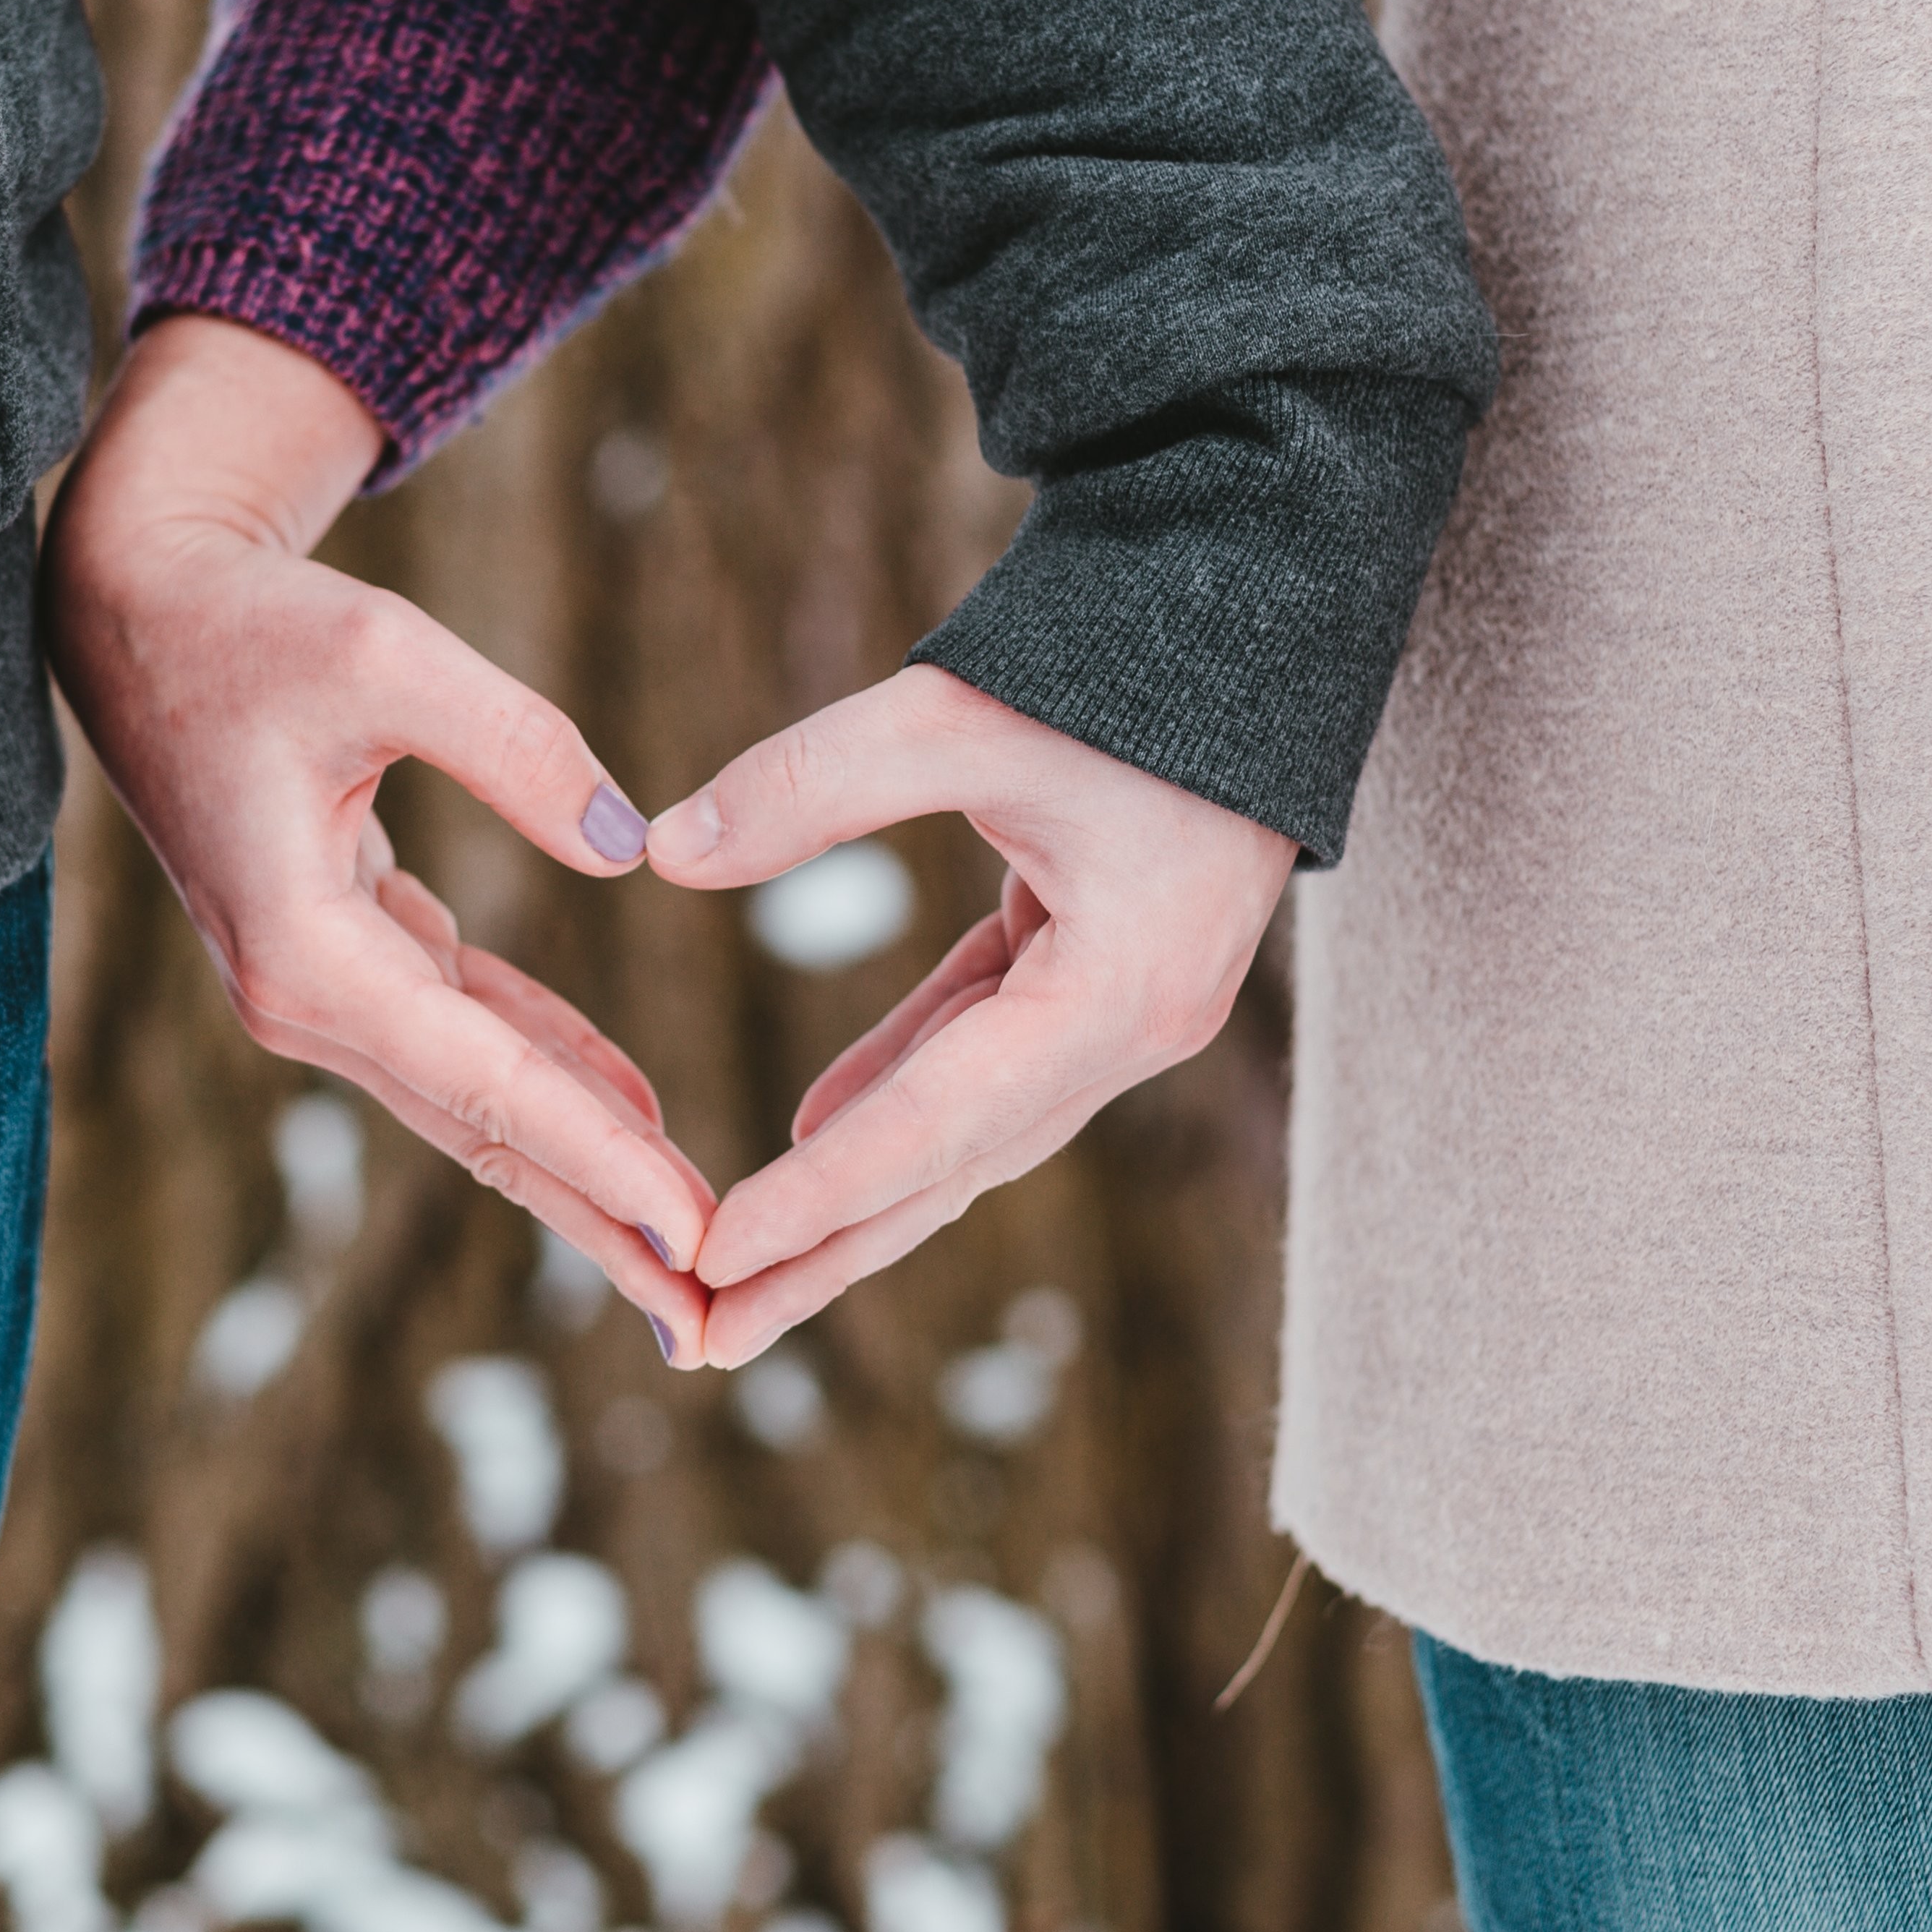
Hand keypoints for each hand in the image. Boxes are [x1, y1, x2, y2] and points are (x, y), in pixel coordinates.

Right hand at [43, 316, 716, 1354]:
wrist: (136, 616)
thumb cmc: (253, 629)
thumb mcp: (386, 656)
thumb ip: (517, 745)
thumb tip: (627, 844)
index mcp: (306, 952)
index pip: (486, 1079)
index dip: (600, 1157)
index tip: (695, 1231)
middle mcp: (306, 1002)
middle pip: (485, 1133)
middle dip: (601, 1223)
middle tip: (713, 1321)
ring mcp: (319, 989)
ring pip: (479, 1103)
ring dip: (583, 1172)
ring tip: (688, 1253)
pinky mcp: (343, 957)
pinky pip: (467, 1041)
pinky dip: (550, 1078)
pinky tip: (634, 1114)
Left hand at [645, 666, 1292, 1366]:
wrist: (1266, 594)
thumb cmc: (1128, 652)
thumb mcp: (962, 713)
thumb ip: (813, 782)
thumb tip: (665, 851)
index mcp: (1118, 992)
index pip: (937, 1124)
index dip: (819, 1195)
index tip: (711, 1255)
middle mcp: (1133, 1026)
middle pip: (951, 1166)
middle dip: (826, 1253)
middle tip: (703, 1337)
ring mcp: (1126, 1002)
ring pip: (963, 1124)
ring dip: (855, 1191)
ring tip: (738, 1268)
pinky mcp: (1103, 962)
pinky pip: (980, 1051)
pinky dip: (898, 1090)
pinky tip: (811, 1128)